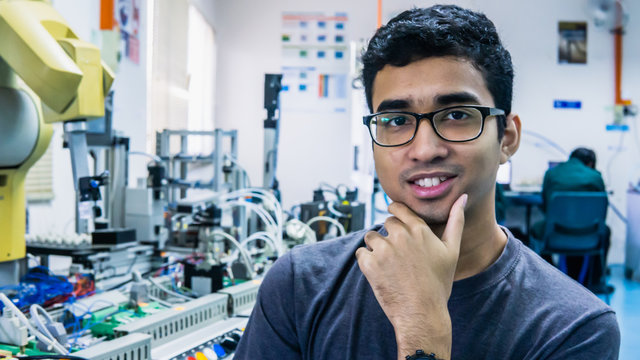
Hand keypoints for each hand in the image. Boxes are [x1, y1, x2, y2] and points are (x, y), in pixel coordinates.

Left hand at [355, 194, 466, 358]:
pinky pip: (361, 253)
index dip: (395, 214)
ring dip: (376, 247)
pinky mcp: (369, 264)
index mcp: (419, 230)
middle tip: (398, 255)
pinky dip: (367, 262)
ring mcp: (384, 249)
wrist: (422, 314)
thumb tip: (462, 197)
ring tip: (389, 265)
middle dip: (389, 235)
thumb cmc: (438, 284)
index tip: (394, 220)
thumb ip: (455, 221)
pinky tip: (380, 274)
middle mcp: (400, 236)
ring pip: (371, 237)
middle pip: (386, 223)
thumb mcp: (451, 251)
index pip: (398, 209)